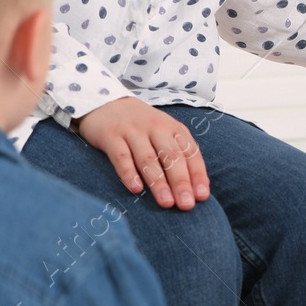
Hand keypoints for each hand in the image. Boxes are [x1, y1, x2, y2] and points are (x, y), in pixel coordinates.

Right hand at [74, 97, 209, 210]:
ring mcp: (133, 131)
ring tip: (166, 202)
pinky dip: (128, 173)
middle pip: (171, 157)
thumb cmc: (142, 126)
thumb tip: (195, 189)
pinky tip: (135, 189)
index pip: (190, 153)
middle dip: (180, 182)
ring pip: (148, 159)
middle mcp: (156, 128)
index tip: (202, 196)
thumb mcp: (164, 134)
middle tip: (186, 204)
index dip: (197, 175)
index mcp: (174, 128)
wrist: (104, 101)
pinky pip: (121, 156)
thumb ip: (179, 155)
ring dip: (158, 182)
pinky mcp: (111, 135)